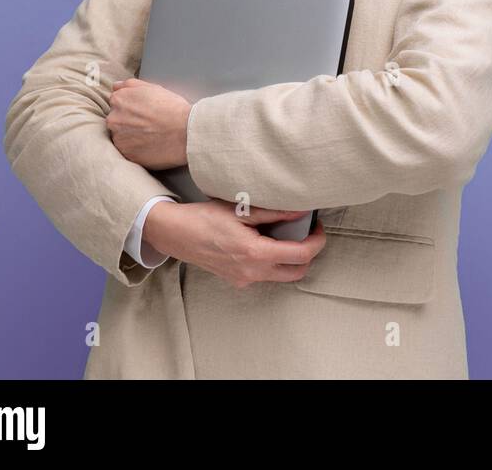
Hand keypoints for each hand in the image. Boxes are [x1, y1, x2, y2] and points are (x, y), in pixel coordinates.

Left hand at [107, 78, 190, 169]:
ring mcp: (118, 138)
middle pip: (117, 120)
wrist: (186, 132)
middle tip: (150, 124)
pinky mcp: (126, 154)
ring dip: (132, 136)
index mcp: (119, 100)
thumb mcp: (154, 88)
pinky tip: (151, 145)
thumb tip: (116, 87)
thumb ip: (130, 85)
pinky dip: (137, 149)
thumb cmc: (174, 108)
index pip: (117, 103)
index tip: (144, 112)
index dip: (132, 107)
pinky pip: (128, 151)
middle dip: (129, 122)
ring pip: (121, 137)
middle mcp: (114, 118)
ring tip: (152, 135)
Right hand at [142, 199, 327, 287]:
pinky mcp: (236, 280)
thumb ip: (275, 213)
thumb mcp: (242, 210)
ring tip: (285, 235)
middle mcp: (252, 272)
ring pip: (281, 276)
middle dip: (308, 254)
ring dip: (291, 260)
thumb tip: (301, 210)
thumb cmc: (204, 218)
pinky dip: (273, 262)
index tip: (316, 226)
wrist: (174, 234)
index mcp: (255, 254)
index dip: (317, 240)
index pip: (302, 255)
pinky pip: (264, 275)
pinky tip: (265, 242)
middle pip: (297, 271)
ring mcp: (243, 279)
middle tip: (306, 232)